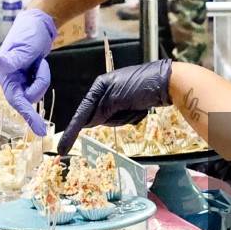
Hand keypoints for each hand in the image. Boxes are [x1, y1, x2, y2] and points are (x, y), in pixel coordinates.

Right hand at [0, 9, 57, 133]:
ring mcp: (18, 79)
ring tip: (41, 62)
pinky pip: (39, 85)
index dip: (27, 115)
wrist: (39, 24)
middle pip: (26, 98)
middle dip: (35, 98)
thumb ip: (13, 59)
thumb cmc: (29, 34)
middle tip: (42, 129)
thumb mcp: (23, 48)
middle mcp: (9, 79)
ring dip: (42, 78)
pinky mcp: (27, 78)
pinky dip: (42, 76)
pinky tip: (40, 63)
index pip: (16, 99)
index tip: (38, 129)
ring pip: (35, 92)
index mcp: (3, 73)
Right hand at [57, 59, 174, 154]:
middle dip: (114, 118)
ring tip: (137, 107)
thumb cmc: (141, 86)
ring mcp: (119, 98)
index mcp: (100, 86)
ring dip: (124, 118)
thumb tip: (89, 122)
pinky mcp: (130, 104)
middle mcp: (107, 91)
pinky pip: (125, 118)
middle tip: (129, 109)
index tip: (62, 148)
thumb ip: (101, 110)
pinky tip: (141, 109)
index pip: (82, 112)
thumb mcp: (117, 98)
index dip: (72, 130)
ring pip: (113, 120)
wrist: (168, 82)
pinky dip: (133, 117)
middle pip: (99, 118)